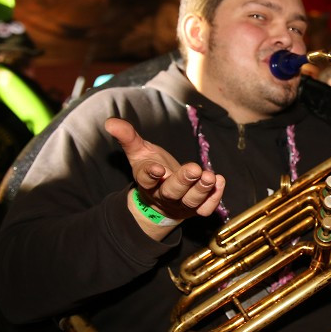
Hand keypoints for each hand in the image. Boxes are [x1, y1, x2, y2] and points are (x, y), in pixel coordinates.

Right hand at [105, 118, 225, 233]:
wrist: (162, 198)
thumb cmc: (152, 168)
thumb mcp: (139, 152)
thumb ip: (128, 137)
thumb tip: (111, 122)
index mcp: (147, 182)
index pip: (146, 180)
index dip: (151, 175)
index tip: (157, 168)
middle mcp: (164, 195)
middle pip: (172, 192)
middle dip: (183, 181)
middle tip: (194, 170)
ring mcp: (181, 204)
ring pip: (191, 201)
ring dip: (202, 190)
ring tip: (210, 176)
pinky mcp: (196, 209)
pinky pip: (206, 208)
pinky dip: (215, 197)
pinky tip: (220, 180)